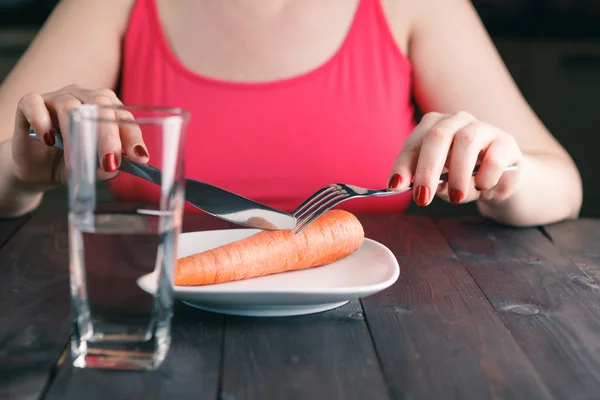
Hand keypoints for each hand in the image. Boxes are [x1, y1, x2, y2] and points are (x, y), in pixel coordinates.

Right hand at [11, 84, 147, 186]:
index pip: (124, 116)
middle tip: (110, 162)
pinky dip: (42, 121)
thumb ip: (105, 166)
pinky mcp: (28, 104)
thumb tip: (113, 167)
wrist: (37, 168)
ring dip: (76, 136)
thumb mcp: (92, 168)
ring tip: (77, 162)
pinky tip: (48, 141)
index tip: (140, 157)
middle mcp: (83, 96)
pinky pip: (34, 103)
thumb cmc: (69, 162)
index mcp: (105, 108)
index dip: (132, 137)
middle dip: (108, 136)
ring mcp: (55, 97)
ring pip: (69, 106)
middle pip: (100, 105)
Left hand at [387, 111, 522, 205]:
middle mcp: (455, 121)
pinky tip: (483, 186)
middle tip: (422, 197)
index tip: (395, 186)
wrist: (499, 179)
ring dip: (457, 175)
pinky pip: (493, 158)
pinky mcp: (505, 141)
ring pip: (465, 142)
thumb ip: (432, 184)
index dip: (403, 165)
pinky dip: (485, 176)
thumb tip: (423, 190)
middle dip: (427, 170)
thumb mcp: (441, 183)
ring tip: (456, 198)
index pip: (413, 144)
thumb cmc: (462, 177)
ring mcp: (482, 127)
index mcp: (432, 127)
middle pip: (437, 137)